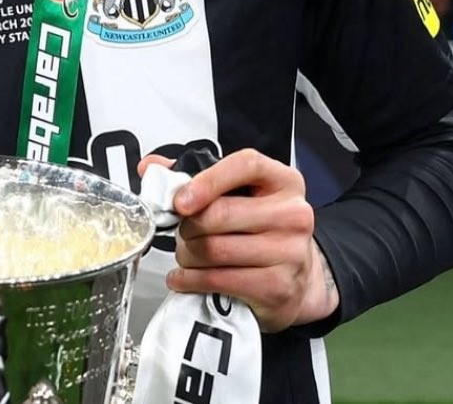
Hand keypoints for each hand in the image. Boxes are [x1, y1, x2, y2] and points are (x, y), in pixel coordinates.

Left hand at [139, 148, 338, 332]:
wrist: (299, 277)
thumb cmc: (262, 229)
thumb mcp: (241, 195)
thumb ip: (198, 176)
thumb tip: (152, 168)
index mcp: (283, 181)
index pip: (246, 165)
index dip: (208, 180)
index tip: (180, 199)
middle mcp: (292, 214)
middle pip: (221, 214)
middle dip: (188, 225)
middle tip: (181, 231)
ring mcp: (289, 253)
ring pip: (215, 250)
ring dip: (187, 254)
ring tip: (185, 254)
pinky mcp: (277, 287)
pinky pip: (219, 281)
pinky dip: (191, 280)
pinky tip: (184, 277)